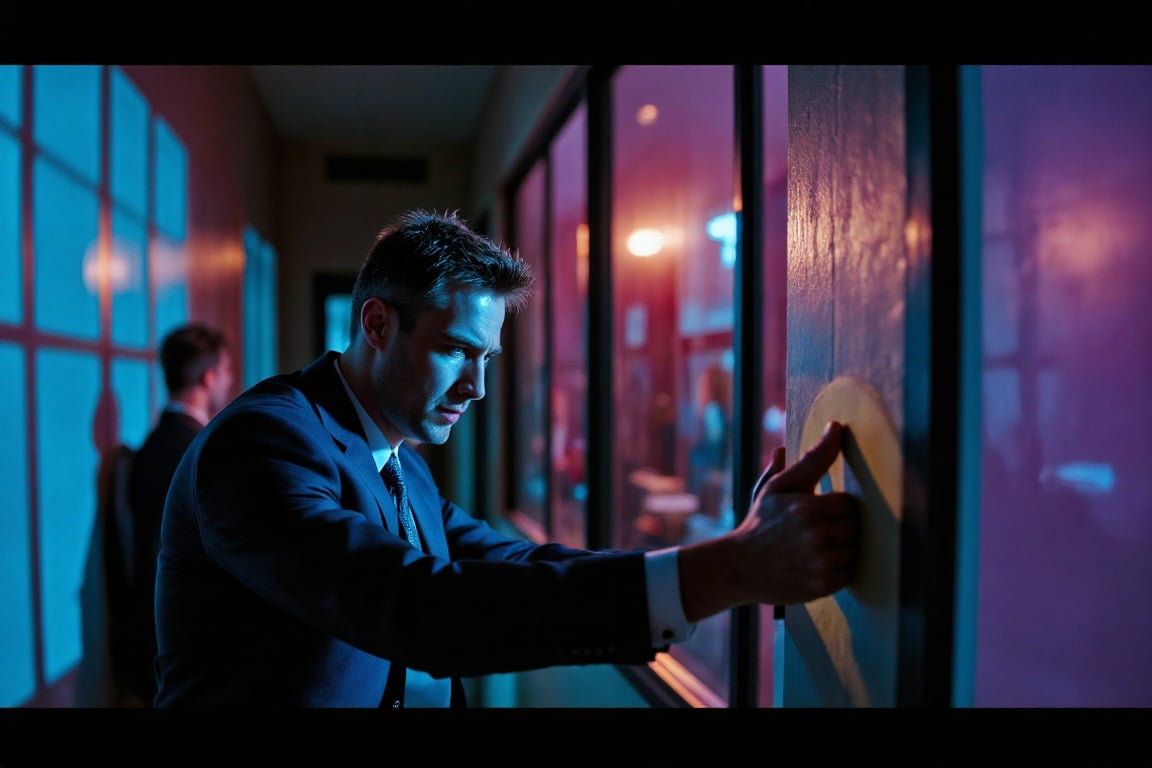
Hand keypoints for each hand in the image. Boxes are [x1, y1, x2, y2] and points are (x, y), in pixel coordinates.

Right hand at [733, 420, 858, 605]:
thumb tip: (835, 428)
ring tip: (817, 546)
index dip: (833, 506)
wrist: (740, 566)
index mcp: (807, 509)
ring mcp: (821, 564)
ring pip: (855, 550)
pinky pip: (850, 572)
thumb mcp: (778, 486)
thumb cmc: (761, 522)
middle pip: (855, 527)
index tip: (816, 510)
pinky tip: (819, 562)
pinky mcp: (823, 586)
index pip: (847, 503)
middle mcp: (816, 537)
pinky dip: (840, 567)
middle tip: (817, 528)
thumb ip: (811, 459)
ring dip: (841, 547)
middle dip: (839, 525)